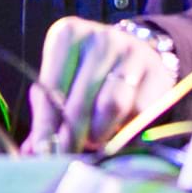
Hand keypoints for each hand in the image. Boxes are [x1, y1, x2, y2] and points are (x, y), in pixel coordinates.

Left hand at [28, 17, 178, 152]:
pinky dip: (125, 131)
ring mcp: (132, 54)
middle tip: (67, 157)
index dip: (45, 124)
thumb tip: (34, 149)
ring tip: (93, 142)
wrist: (138, 54)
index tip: (42, 150)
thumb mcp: (63, 79)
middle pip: (79, 101)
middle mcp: (101, 38)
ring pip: (111, 106)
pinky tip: (117, 131)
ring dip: (99, 134)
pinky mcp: (156, 75)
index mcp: (68, 34)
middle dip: (71, 136)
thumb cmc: (88, 72)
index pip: (50, 85)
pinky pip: (138, 114)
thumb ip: (47, 111)